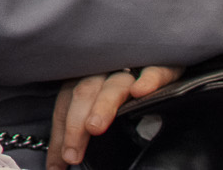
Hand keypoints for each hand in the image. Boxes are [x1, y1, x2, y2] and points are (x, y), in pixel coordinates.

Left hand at [45, 67, 178, 168]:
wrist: (163, 62)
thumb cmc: (129, 90)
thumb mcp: (102, 106)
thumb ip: (84, 127)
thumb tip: (64, 161)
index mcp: (86, 79)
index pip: (66, 104)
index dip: (60, 133)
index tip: (58, 164)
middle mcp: (105, 70)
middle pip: (83, 93)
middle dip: (75, 125)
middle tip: (71, 155)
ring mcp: (132, 67)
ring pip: (114, 85)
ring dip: (103, 106)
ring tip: (93, 127)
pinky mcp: (161, 65)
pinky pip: (154, 71)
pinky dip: (147, 80)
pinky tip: (140, 91)